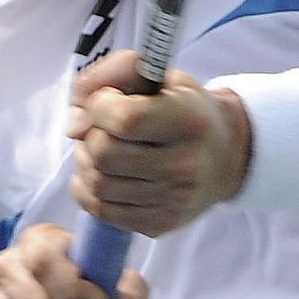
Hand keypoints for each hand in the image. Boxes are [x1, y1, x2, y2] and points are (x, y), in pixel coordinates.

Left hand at [66, 50, 250, 235]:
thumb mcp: (155, 74)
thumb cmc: (181, 107)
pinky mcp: (160, 224)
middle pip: (104, 154)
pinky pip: (102, 211)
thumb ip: (106, 75)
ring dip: (86, 163)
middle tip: (100, 128)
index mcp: (188, 119)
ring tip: (101, 149)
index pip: (124, 119)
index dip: (100, 106)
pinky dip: (88, 190)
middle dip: (90, 136)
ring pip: (98, 185)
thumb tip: (74, 127)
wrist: (224, 155)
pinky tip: (101, 173)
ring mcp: (174, 200)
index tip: (109, 100)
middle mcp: (186, 164)